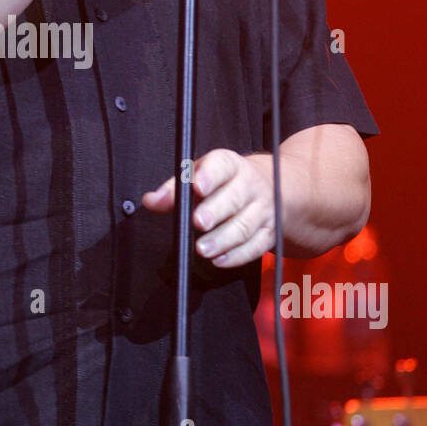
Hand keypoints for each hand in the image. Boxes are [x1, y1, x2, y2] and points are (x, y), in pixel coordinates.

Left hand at [141, 149, 274, 268]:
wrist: (274, 188)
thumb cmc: (227, 183)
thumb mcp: (201, 176)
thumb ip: (175, 188)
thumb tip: (152, 201)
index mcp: (231, 166)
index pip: (222, 166)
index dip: (209, 176)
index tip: (196, 186)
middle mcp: (250, 185)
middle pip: (234, 198)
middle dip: (215, 211)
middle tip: (197, 222)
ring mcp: (262, 209)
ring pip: (244, 225)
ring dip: (223, 239)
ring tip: (203, 249)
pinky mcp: (269, 232)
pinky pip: (256, 246)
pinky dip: (237, 255)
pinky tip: (219, 260)